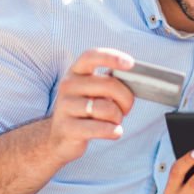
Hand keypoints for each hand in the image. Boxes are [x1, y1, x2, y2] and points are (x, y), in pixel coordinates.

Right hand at [48, 48, 135, 163]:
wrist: (60, 137)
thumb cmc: (85, 111)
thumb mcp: (93, 91)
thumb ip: (109, 82)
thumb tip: (133, 79)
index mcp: (76, 72)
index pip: (91, 56)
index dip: (111, 57)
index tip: (130, 64)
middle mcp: (68, 85)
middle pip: (109, 85)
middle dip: (126, 99)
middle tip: (126, 108)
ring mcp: (65, 106)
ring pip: (108, 109)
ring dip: (118, 118)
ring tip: (113, 122)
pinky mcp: (67, 128)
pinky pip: (102, 128)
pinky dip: (114, 131)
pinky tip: (114, 132)